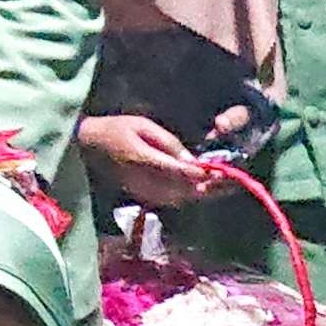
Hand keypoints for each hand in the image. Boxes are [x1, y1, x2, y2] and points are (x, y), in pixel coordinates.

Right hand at [81, 113, 230, 208]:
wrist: (88, 149)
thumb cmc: (115, 130)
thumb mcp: (141, 126)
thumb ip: (167, 143)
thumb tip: (191, 161)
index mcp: (146, 162)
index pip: (180, 173)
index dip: (203, 174)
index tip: (223, 172)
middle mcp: (149, 183)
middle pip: (188, 191)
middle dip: (214, 187)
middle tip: (237, 182)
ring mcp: (149, 194)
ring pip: (185, 198)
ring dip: (208, 193)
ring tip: (231, 186)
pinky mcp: (148, 198)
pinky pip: (177, 199)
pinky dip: (195, 194)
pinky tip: (210, 188)